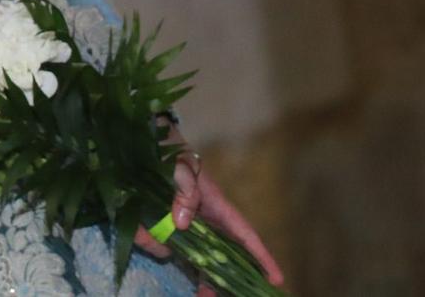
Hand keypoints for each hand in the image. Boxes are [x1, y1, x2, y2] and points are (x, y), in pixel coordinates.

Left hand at [134, 149, 285, 294]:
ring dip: (197, 274)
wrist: (148, 142)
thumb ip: (184, 191)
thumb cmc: (173, 152)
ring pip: (196, 256)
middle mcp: (206, 220)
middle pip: (222, 256)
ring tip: (199, 295)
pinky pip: (165, 243)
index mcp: (218, 207)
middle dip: (223, 279)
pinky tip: (151, 244)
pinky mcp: (166, 224)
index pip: (245, 235)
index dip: (261, 257)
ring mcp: (186, 224)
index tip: (276, 278)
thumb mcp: (181, 166)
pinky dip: (157, 245)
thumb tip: (182, 222)